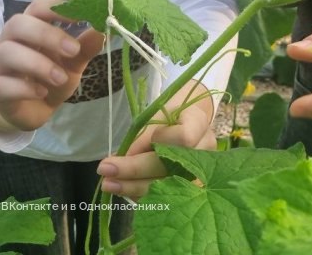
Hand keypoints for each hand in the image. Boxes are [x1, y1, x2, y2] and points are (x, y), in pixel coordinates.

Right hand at [0, 0, 104, 131]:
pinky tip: (42, 92)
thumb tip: (103, 31)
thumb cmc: (50, 78)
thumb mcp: (73, 63)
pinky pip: (1, 85)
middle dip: (47, 34)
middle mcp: (10, 41)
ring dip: (37, 63)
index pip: (37, 7)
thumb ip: (85, 48)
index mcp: (30, 28)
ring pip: (7, 52)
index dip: (56, 8)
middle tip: (73, 50)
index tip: (82, 16)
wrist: (30, 111)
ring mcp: (0, 65)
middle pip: (18, 24)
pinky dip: (24, 88)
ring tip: (60, 78)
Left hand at [96, 82, 216, 199]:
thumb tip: (124, 157)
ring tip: (109, 185)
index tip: (127, 149)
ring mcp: (203, 171)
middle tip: (106, 170)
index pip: (183, 136)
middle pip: (171, 165)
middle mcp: (205, 149)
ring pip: (168, 185)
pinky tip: (124, 190)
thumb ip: (143, 136)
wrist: (186, 122)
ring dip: (135, 187)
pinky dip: (143, 194)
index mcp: (199, 123)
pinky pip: (166, 196)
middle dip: (136, 169)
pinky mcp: (193, 188)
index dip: (155, 144)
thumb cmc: (168, 116)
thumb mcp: (155, 116)